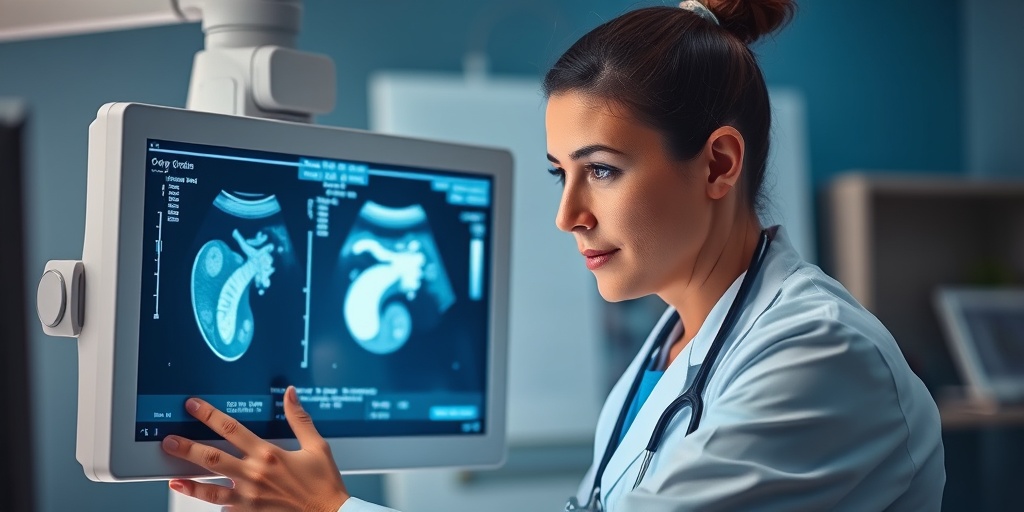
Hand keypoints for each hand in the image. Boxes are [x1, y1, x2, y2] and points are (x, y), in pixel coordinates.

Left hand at [162, 386, 349, 510]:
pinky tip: (202, 503)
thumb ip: (299, 419)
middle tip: (168, 441)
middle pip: (212, 457)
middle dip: (187, 448)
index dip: (209, 415)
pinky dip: (213, 506)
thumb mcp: (316, 445)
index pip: (231, 428)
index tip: (193, 406)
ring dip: (189, 482)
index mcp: (268, 453)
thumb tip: (290, 393)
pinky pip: (225, 509)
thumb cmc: (324, 482)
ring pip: (211, 489)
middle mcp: (254, 474)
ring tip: (172, 478)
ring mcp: (249, 497)